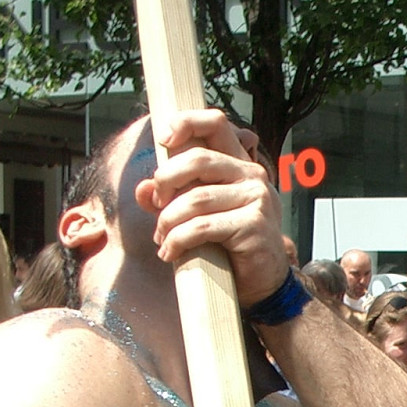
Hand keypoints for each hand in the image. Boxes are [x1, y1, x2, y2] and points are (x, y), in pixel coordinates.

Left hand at [134, 108, 290, 306]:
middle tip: (156, 206)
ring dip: (168, 221)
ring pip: (195, 199)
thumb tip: (143, 189)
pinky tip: (170, 252)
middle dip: (166, 181)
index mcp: (240, 165)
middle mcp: (252, 176)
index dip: (186, 123)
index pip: (216, 123)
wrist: (263, 284)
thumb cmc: (231, 247)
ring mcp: (257, 199)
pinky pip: (202, 227)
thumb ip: (172, 198)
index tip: (164, 140)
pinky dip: (178, 241)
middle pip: (198, 159)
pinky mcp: (253, 225)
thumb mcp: (198, 216)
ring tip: (162, 239)